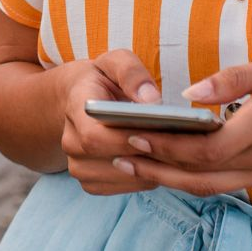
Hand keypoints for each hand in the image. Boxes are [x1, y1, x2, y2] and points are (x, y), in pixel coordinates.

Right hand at [59, 49, 168, 196]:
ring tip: (177, 153)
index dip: (125, 140)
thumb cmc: (104, 77)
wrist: (81, 98)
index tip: (157, 131)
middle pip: (110, 161)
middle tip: (180, 144)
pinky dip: (144, 178)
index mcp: (76, 108)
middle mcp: (71, 142)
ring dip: (150, 169)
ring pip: (120, 178)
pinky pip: (122, 188)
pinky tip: (162, 162)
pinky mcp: (91, 181)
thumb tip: (152, 101)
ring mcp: (79, 166)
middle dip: (147, 154)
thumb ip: (132, 74)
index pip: (95, 136)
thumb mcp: (116, 62)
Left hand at [112, 52, 251, 197]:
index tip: (133, 132)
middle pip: (202, 177)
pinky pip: (233, 186)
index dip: (167, 145)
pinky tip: (178, 165)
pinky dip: (201, 179)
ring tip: (136, 164)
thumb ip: (236, 79)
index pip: (206, 149)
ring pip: (214, 189)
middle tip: (119, 154)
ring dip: (172, 179)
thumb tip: (192, 94)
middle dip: (157, 167)